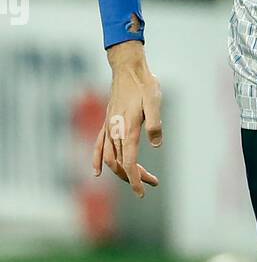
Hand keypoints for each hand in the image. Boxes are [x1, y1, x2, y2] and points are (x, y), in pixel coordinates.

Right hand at [93, 41, 161, 197]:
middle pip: (120, 163)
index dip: (135, 179)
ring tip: (136, 179)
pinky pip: (99, 145)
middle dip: (134, 177)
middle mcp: (115, 130)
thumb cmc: (144, 84)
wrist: (127, 68)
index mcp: (128, 128)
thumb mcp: (155, 102)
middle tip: (152, 182)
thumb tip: (155, 144)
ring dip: (121, 172)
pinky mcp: (107, 122)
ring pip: (109, 158)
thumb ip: (155, 124)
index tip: (142, 192)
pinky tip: (96, 172)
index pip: (129, 162)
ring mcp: (109, 127)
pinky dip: (97, 160)